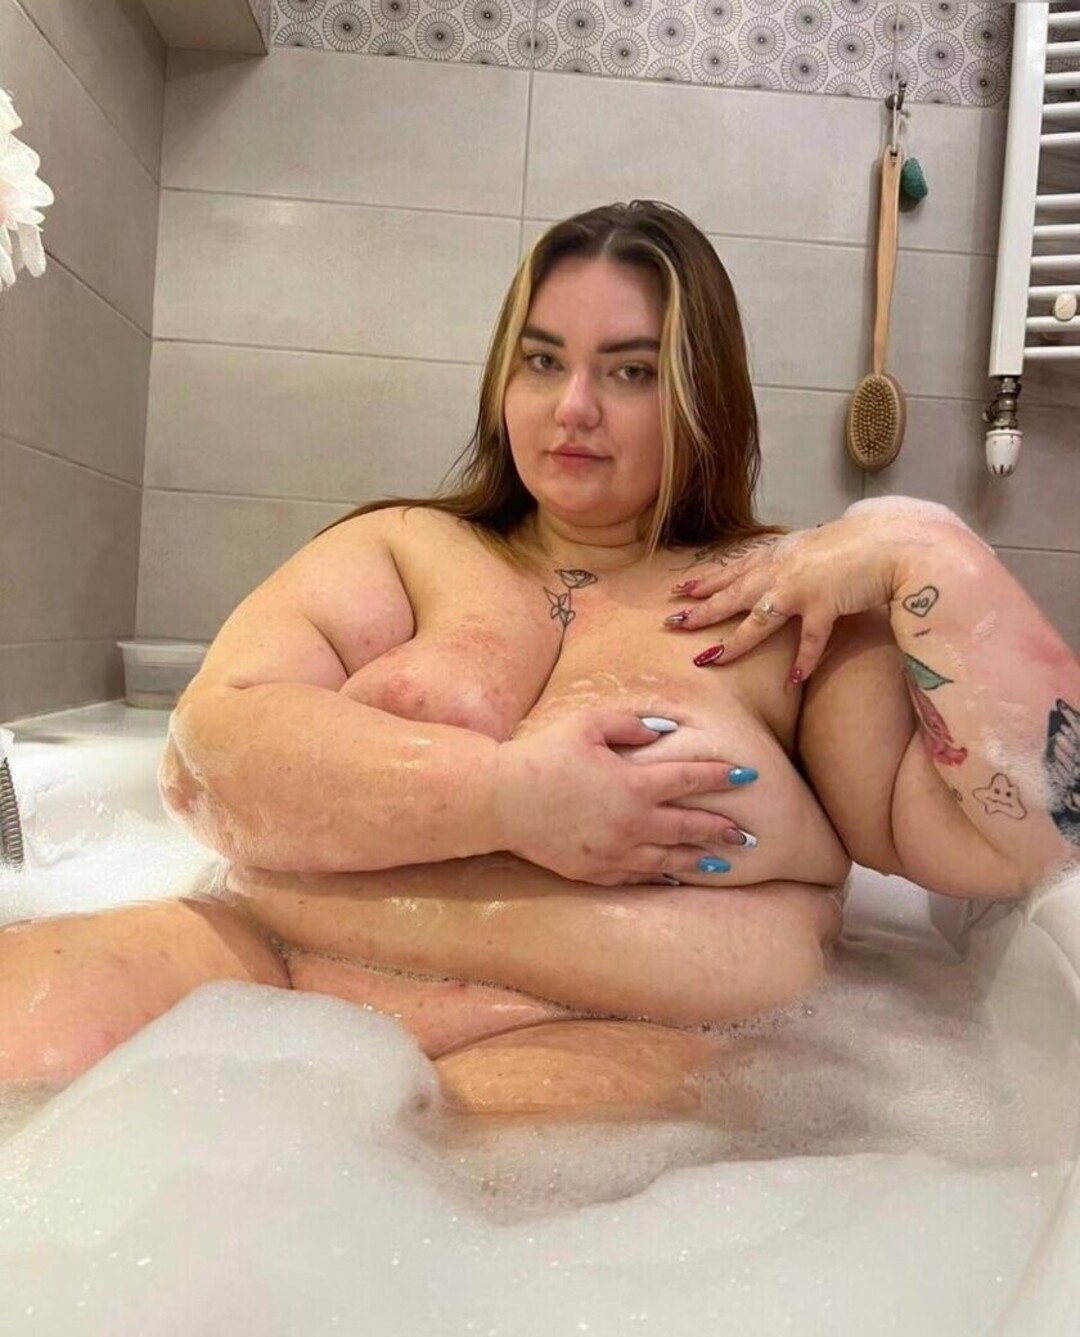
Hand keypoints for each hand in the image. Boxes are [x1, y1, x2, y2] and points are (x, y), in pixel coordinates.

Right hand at [493, 710, 757, 885]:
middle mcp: (632, 823)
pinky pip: (638, 877)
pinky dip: (661, 876)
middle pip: (689, 827)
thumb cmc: (542, 756)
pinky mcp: (595, 871)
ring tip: (725, 863)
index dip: (720, 776)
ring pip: (669, 859)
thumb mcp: (587, 725)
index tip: (748, 775)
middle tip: (750, 834)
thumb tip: (666, 730)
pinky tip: (674, 876)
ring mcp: (615, 852)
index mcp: (633, 784)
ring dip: (700, 860)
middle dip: (722, 829)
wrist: (500, 801)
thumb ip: (631, 724)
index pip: (689, 779)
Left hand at [664, 504, 922, 680]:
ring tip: (708, 659)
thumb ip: (794, 559)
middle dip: (701, 609)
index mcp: (780, 554)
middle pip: (733, 593)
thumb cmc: (858, 541)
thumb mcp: (814, 546)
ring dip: (732, 641)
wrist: (891, 539)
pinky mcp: (825, 605)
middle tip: (673, 622)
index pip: (734, 567)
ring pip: (757, 620)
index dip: (706, 579)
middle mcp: (783, 570)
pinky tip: (793, 680)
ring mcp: (801, 588)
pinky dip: (803, 660)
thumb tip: (780, 567)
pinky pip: (809, 640)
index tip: (679, 589)